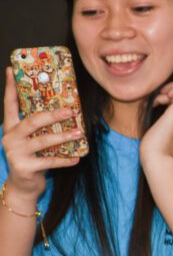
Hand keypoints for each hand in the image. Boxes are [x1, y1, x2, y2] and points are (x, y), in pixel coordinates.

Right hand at [1, 67, 80, 200]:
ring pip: (43, 141)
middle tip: (70, 111)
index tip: (11, 69)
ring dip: (63, 136)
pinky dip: (65, 160)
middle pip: (32, 121)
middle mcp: (10, 137)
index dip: (10, 87)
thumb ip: (40, 126)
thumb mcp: (32, 139)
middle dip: (52, 115)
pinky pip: (50, 161)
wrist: (23, 186)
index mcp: (10, 127)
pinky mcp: (25, 167)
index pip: (9, 104)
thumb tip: (64, 107)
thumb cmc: (32, 157)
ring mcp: (16, 153)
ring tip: (80, 132)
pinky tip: (77, 158)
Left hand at [139, 82, 172, 165]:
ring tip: (157, 101)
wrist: (158, 159)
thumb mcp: (161, 136)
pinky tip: (160, 98)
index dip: (172, 100)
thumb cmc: (155, 151)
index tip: (158, 105)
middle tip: (156, 101)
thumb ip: (164, 126)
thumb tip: (156, 112)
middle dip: (170, 93)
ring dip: (170, 90)